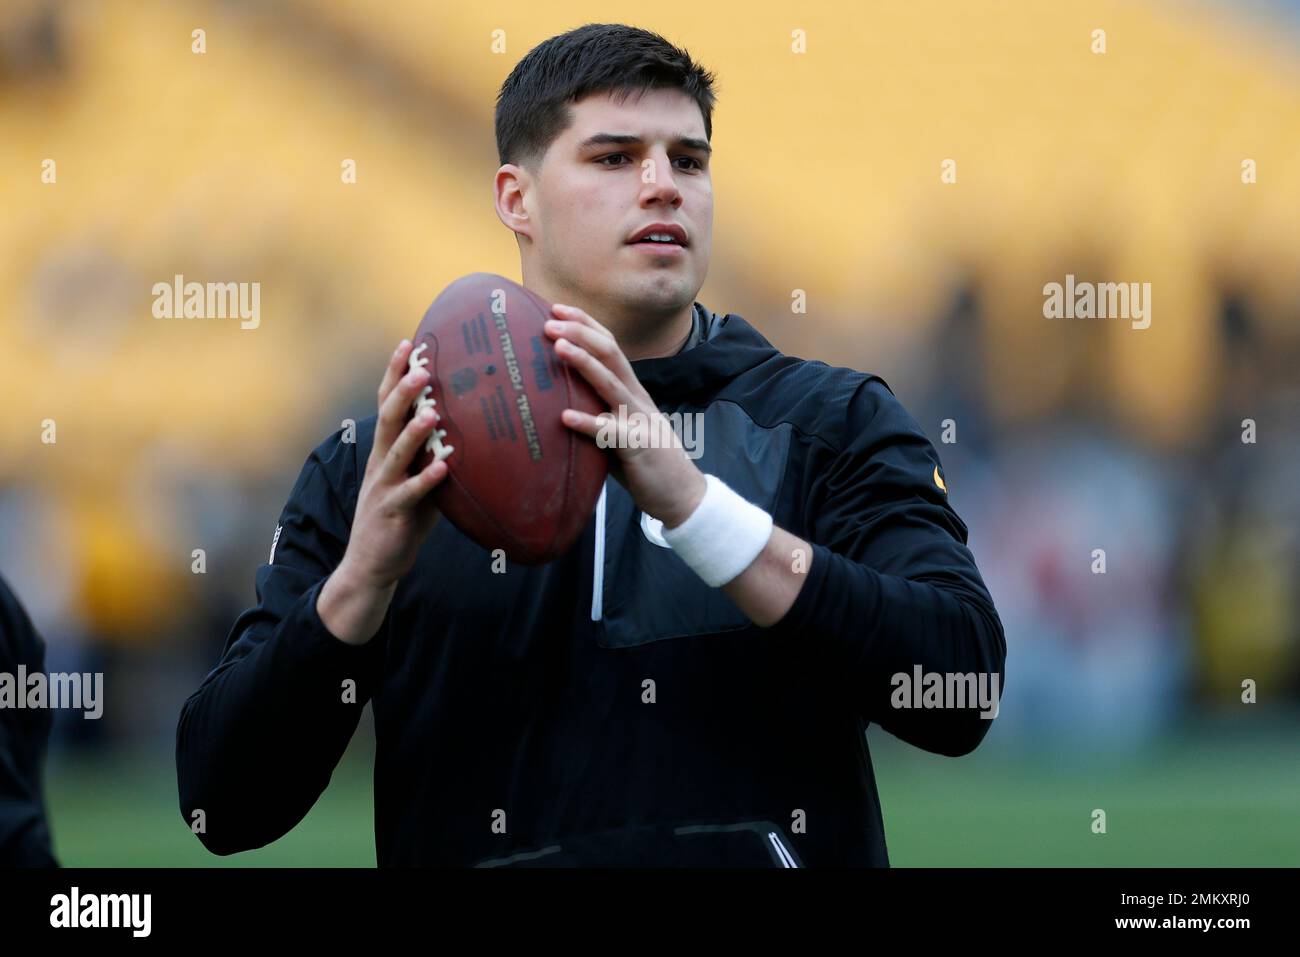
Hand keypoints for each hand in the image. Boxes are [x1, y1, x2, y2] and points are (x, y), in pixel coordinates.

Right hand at [319, 339, 450, 644]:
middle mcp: (380, 462)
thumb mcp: (418, 478)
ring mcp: (384, 487)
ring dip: (415, 431)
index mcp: (385, 450)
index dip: (394, 374)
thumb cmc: (402, 518)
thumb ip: (434, 452)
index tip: (407, 342)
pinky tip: (444, 468)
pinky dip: (426, 479)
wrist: (372, 564)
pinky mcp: (392, 513)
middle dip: (403, 391)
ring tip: (434, 411)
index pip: (386, 403)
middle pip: (388, 418)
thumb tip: (467, 426)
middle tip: (422, 366)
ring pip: (395, 452)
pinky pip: (410, 494)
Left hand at [544, 304, 705, 528]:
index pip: (609, 346)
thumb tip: (557, 403)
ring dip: (584, 363)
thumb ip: (597, 411)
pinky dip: (588, 422)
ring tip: (558, 348)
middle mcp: (636, 398)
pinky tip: (565, 416)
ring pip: (610, 383)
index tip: (556, 307)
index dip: (585, 324)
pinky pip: (610, 433)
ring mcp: (638, 420)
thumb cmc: (644, 462)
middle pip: (610, 354)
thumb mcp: (618, 428)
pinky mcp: (637, 447)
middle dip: (580, 333)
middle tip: (549, 322)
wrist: (682, 495)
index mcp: (631, 391)